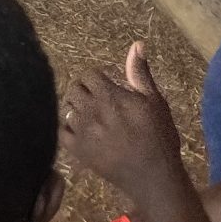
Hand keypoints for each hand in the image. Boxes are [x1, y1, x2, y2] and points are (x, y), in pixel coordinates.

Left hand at [62, 42, 185, 199]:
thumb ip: (140, 73)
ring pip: (66, 107)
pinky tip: (80, 130)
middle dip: (85, 90)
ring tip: (89, 114)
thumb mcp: (155, 102)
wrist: (154, 177)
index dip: (98, 79)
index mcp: (109, 95)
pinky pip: (61, 130)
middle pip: (75, 88)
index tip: (106, 87)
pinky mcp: (77, 150)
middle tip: (97, 100)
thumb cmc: (159, 137)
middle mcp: (90, 110)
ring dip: (75, 107)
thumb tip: (137, 44)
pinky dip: (68, 127)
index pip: (89, 74)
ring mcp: (81, 131)